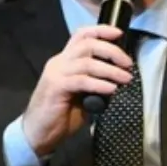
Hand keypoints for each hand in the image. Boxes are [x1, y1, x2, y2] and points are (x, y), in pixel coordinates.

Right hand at [21, 25, 132, 156]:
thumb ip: (95, 82)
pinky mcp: (56, 87)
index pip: (81, 36)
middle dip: (112, 51)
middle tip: (128, 63)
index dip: (101, 31)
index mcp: (65, 61)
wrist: (38, 134)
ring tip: (125, 78)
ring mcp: (56, 74)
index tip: (119, 33)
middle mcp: (59, 62)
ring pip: (87, 62)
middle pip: (87, 45)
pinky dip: (99, 84)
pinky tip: (111, 89)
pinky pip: (82, 81)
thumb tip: (118, 78)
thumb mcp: (82, 95)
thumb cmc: (60, 116)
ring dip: (110, 70)